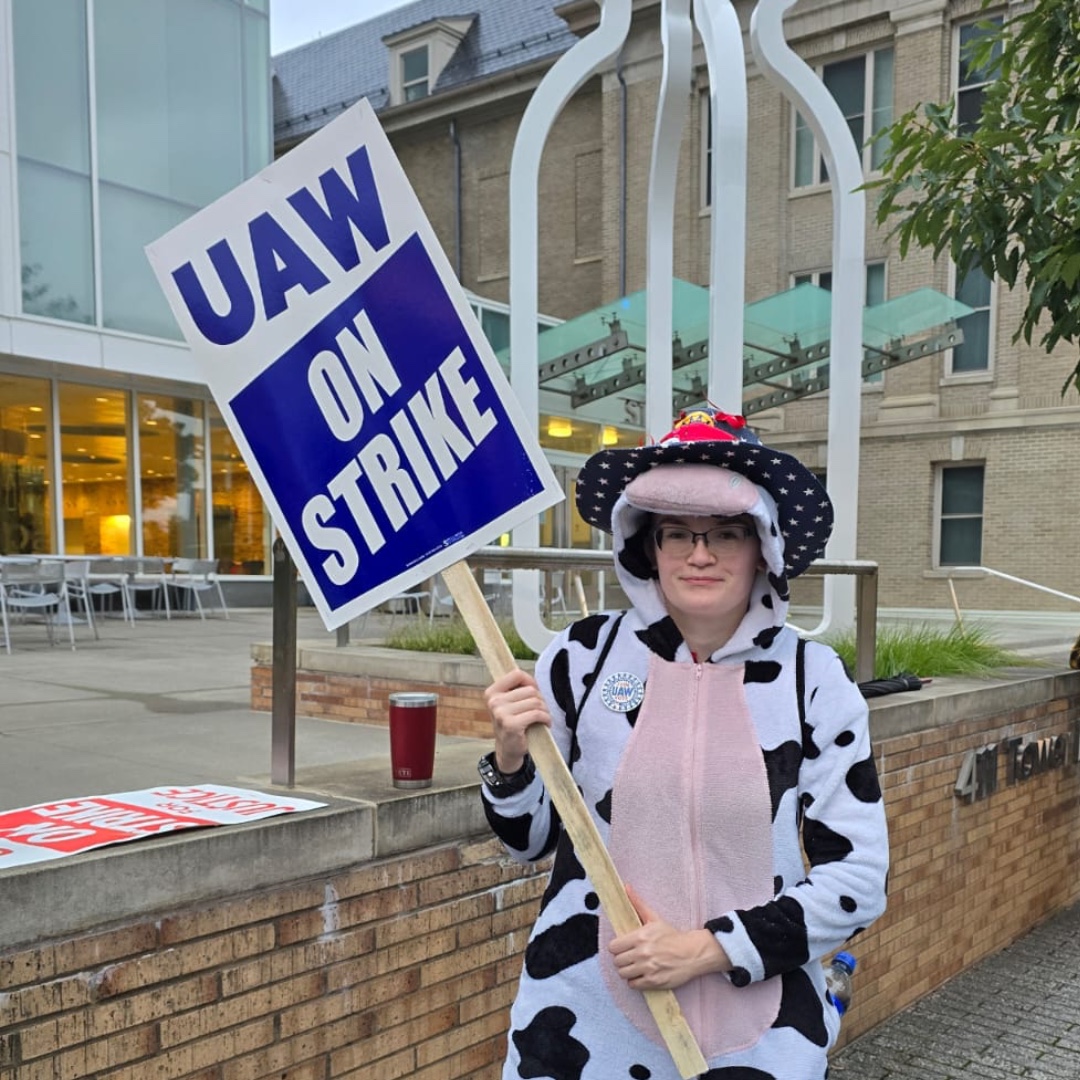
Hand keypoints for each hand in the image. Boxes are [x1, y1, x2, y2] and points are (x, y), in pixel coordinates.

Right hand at [483, 669, 551, 773]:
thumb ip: (518, 690)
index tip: (535, 692)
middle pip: (530, 690)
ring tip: (543, 717)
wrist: (508, 749)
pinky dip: (546, 718)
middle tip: (541, 710)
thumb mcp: (510, 704)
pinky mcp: (511, 725)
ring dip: (545, 710)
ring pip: (535, 702)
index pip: (516, 674)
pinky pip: (537, 714)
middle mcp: (494, 701)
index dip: (530, 681)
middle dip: (540, 700)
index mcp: (492, 692)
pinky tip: (545, 723)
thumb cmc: (513, 724)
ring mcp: (501, 713)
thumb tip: (533, 681)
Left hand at [608, 886, 728, 990]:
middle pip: (617, 961)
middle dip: (621, 959)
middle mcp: (642, 953)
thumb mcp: (654, 918)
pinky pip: (633, 984)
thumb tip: (626, 887)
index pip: (613, 947)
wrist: (692, 953)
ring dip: (627, 971)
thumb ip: (637, 904)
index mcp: (640, 936)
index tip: (622, 947)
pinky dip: (635, 981)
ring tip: (634, 966)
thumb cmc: (672, 935)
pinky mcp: (654, 981)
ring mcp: (648, 968)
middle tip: (629, 957)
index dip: (616, 947)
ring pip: (623, 974)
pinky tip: (641, 974)